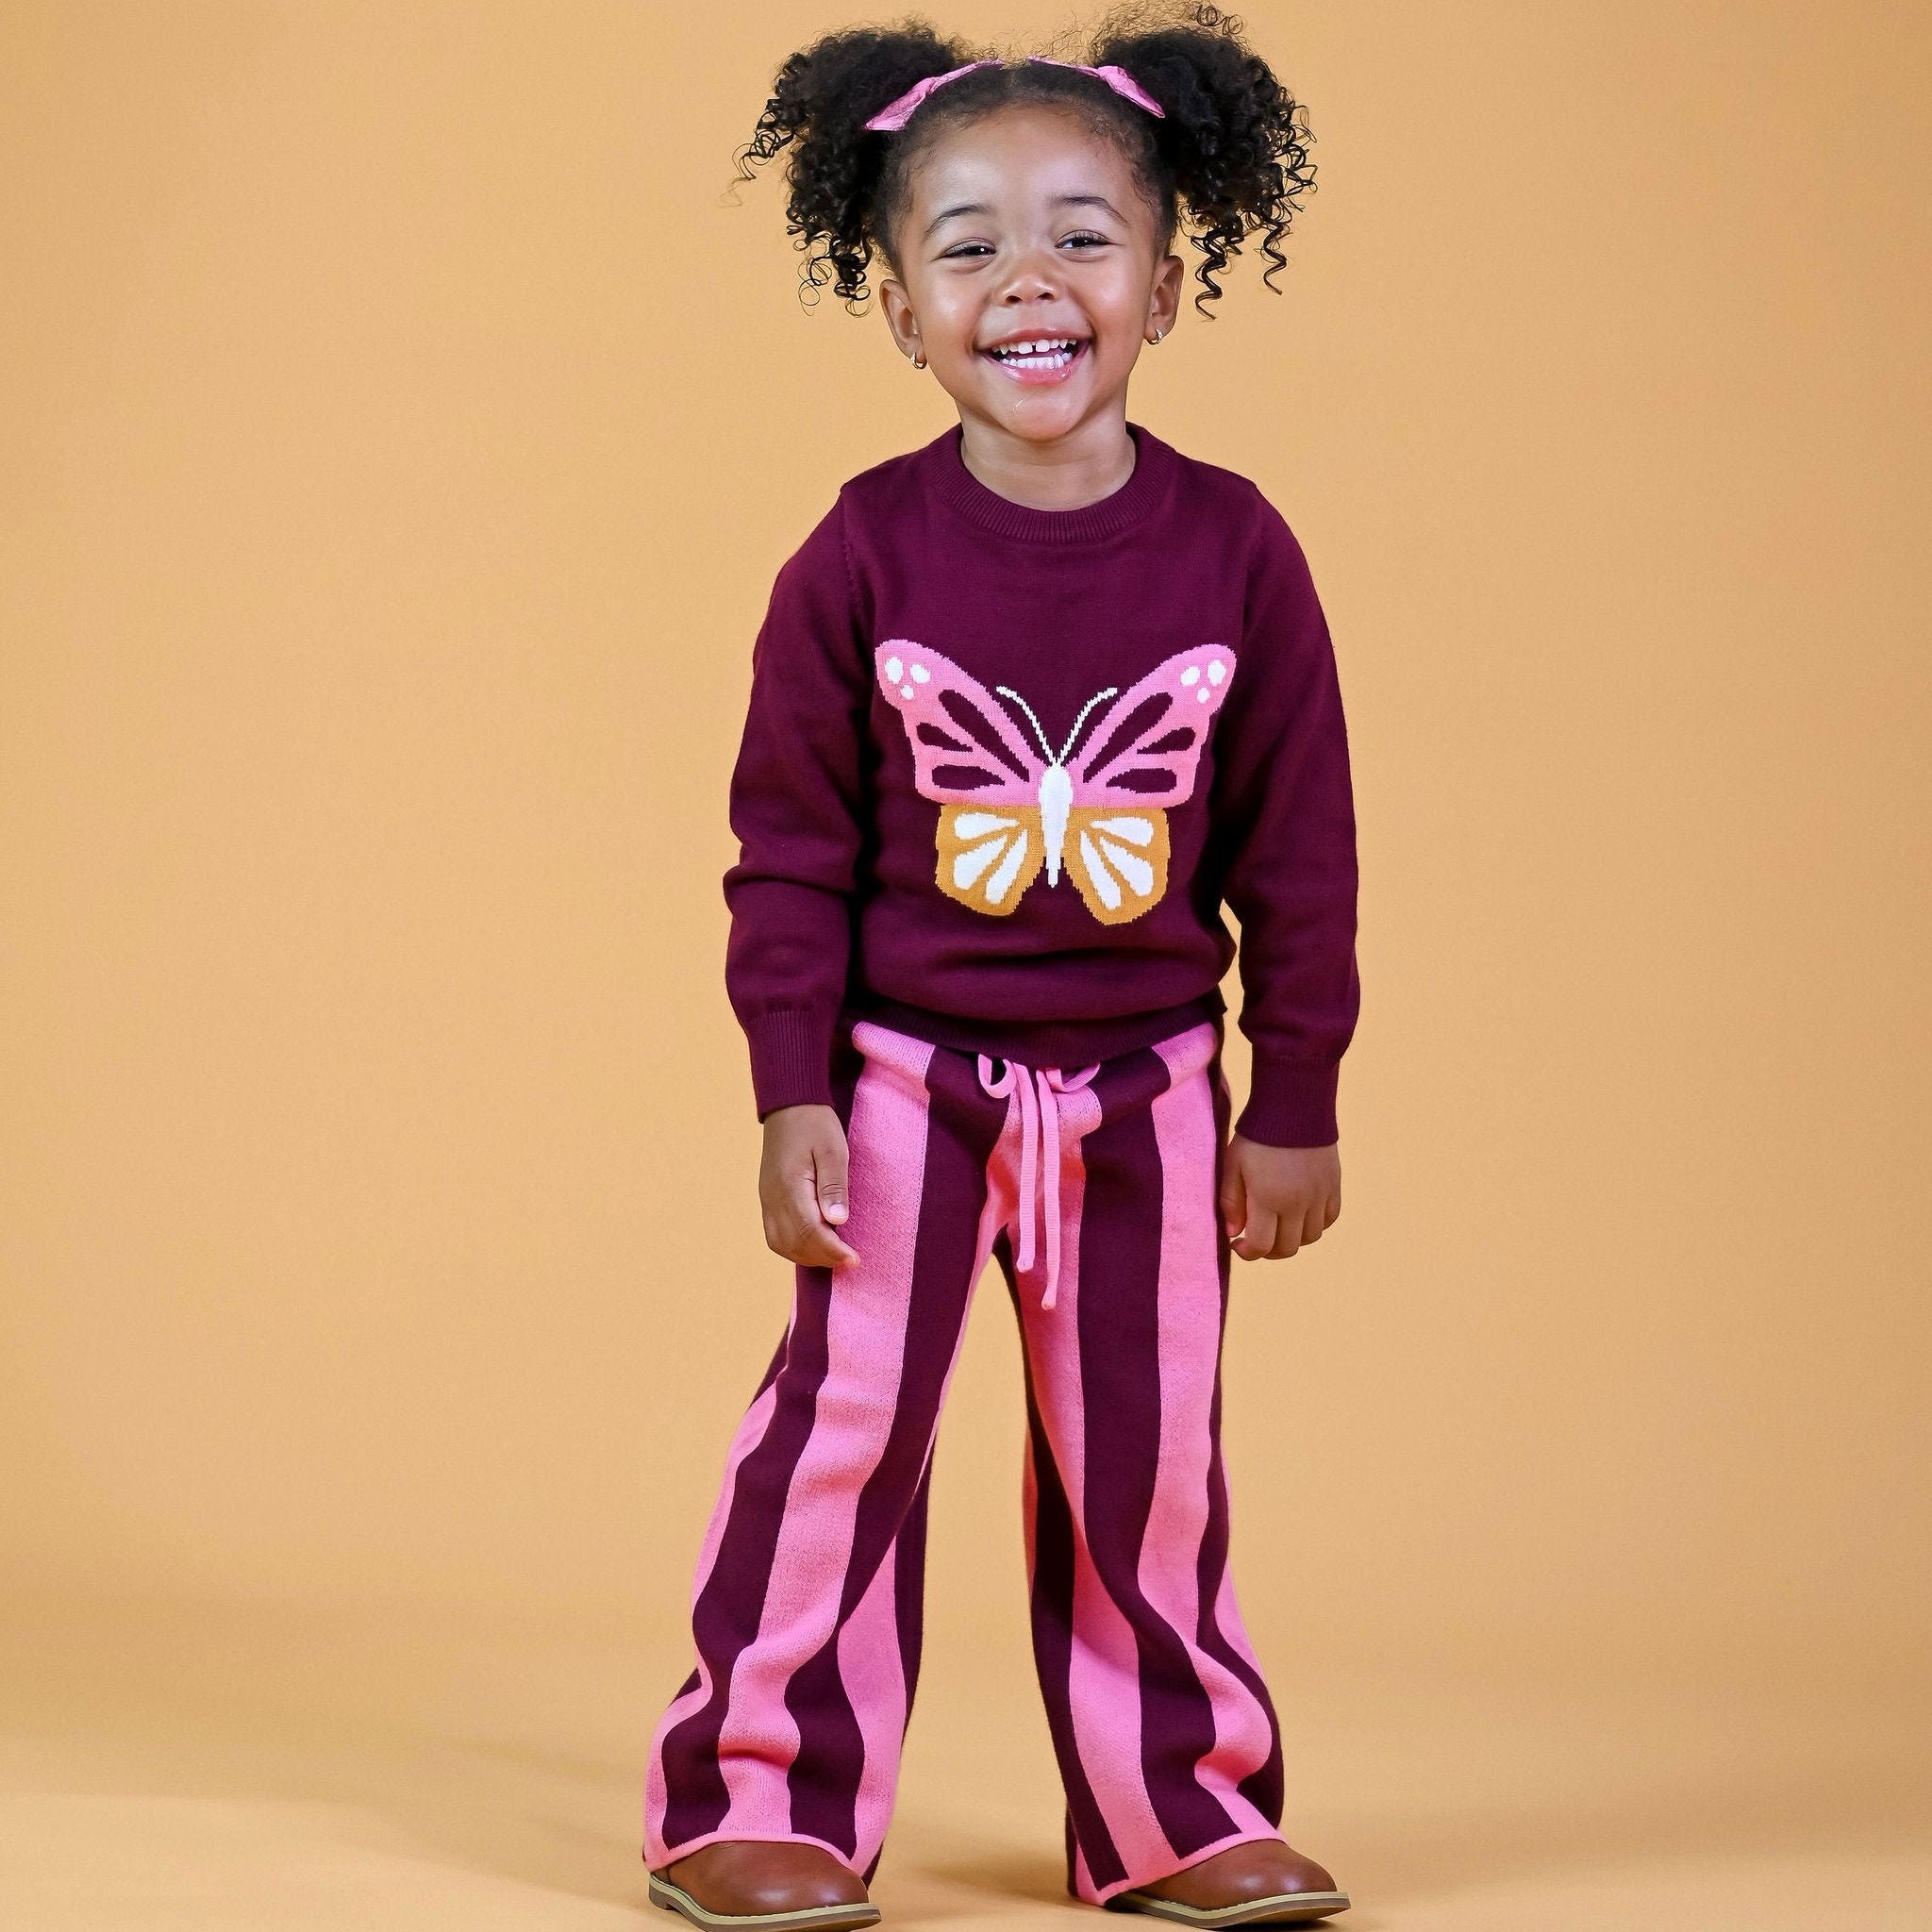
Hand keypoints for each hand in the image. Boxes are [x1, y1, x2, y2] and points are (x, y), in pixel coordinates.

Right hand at [759, 1104, 859, 1269]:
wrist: (789, 1106)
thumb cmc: (815, 1125)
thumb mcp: (833, 1150)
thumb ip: (834, 1186)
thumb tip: (837, 1222)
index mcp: (789, 1185)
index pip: (809, 1231)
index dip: (832, 1251)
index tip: (854, 1259)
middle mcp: (773, 1198)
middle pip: (794, 1244)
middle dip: (822, 1258)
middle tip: (849, 1260)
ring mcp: (767, 1200)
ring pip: (781, 1244)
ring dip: (808, 1257)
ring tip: (834, 1256)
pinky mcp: (768, 1199)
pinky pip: (775, 1235)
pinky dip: (795, 1248)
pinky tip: (815, 1245)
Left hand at [1218, 1132, 1340, 1261]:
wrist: (1293, 1106)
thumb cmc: (1257, 1135)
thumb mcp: (1233, 1164)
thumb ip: (1230, 1201)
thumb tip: (1234, 1233)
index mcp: (1268, 1198)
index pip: (1262, 1245)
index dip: (1247, 1252)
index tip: (1238, 1243)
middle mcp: (1297, 1203)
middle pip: (1287, 1248)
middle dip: (1267, 1249)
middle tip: (1256, 1237)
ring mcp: (1319, 1195)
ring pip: (1310, 1237)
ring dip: (1292, 1237)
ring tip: (1277, 1224)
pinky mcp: (1333, 1186)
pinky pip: (1328, 1219)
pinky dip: (1315, 1223)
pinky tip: (1300, 1213)